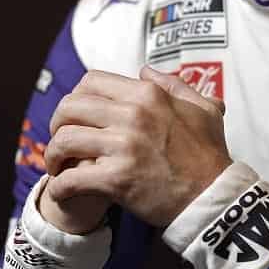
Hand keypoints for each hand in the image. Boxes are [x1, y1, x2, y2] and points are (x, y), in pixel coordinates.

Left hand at [42, 66, 230, 228]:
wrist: (214, 198)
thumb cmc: (210, 155)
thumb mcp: (203, 109)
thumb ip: (174, 85)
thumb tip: (145, 70)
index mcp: (148, 95)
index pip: (92, 81)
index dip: (77, 96)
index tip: (77, 114)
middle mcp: (133, 115)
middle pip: (70, 106)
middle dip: (57, 122)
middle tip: (60, 139)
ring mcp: (124, 147)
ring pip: (65, 139)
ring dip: (54, 154)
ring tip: (56, 166)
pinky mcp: (117, 179)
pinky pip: (72, 178)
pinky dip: (59, 186)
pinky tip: (61, 190)